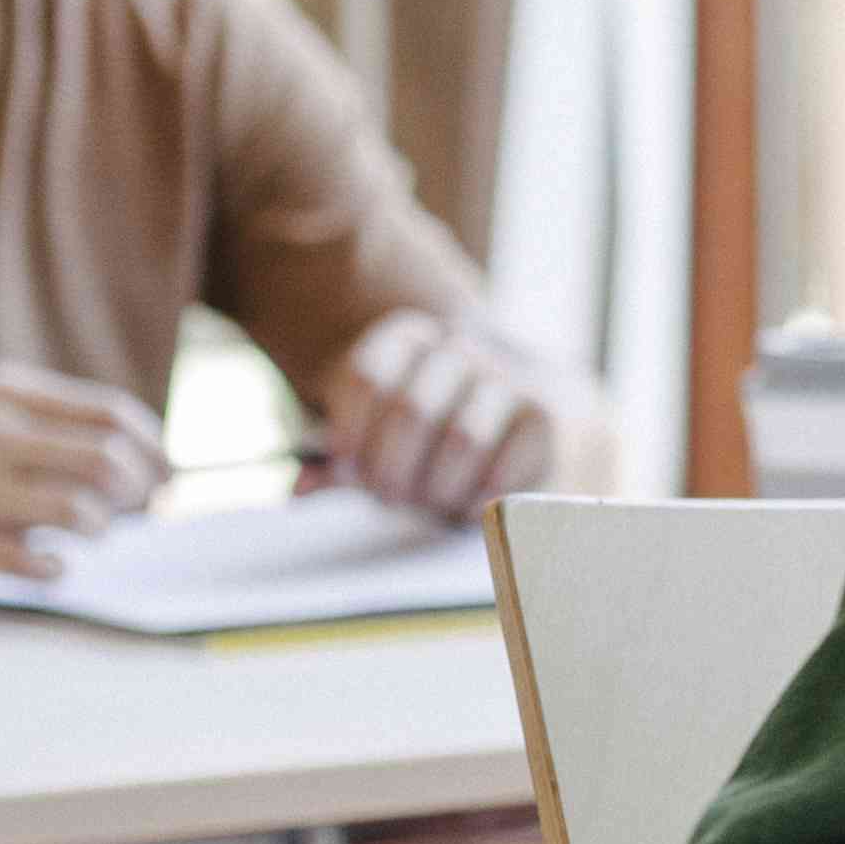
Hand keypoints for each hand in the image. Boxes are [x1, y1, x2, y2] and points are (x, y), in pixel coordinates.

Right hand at [0, 362, 167, 585]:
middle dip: (141, 494)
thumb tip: (139, 461)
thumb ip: (39, 423)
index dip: (154, 450)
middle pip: (108, 463)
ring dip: (98, 530)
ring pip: (78, 513)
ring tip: (85, 534)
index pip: (111, 416)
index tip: (167, 477)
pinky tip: (49, 562)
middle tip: (145, 513)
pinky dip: (54, 566)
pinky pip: (29, 561)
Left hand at [315, 308, 570, 517]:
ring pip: (461, 440)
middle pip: (411, 410)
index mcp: (408, 340)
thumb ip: (347, 461)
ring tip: (431, 503)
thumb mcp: (388, 441)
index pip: (366, 377)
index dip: (349, 431)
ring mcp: (508, 378)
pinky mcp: (546, 415)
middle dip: (392, 468)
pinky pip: (504, 464)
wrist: (542, 427)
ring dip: (438, 487)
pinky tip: (470, 502)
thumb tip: (298, 488)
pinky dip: (479, 496)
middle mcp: (459, 349)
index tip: (346, 469)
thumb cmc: (444, 441)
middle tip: (390, 497)